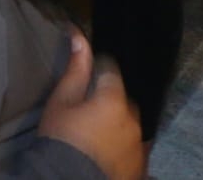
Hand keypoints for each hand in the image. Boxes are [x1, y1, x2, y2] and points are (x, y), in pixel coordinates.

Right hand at [40, 34, 144, 179]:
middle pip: (123, 98)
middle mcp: (134, 119)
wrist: (69, 179)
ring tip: (95, 132)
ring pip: (130, 122)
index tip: (85, 76)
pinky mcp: (141, 164)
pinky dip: (122, 143)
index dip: (97, 68)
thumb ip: (75, 69)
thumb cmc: (61, 136)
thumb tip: (79, 36)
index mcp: (114, 99)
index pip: (110, 70)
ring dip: (117, 122)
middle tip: (86, 109)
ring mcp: (140, 144)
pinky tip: (105, 148)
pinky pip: (134, 145)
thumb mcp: (61, 101)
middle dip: (109, 98)